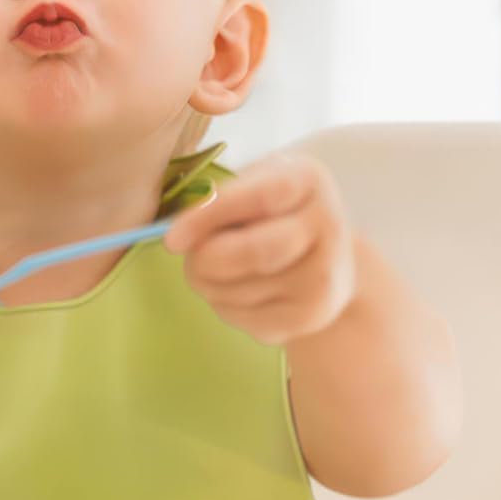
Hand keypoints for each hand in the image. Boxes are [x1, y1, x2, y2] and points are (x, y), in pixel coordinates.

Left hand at [162, 152, 356, 346]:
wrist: (327, 260)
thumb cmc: (272, 213)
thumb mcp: (250, 187)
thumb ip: (217, 204)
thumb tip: (178, 238)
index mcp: (307, 180)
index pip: (258, 198)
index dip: (209, 218)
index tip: (172, 240)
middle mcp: (328, 226)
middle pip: (255, 253)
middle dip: (207, 260)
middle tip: (192, 261)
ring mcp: (323, 277)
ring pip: (240, 291)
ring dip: (210, 285)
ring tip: (219, 272)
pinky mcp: (310, 317)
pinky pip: (245, 318)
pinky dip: (225, 307)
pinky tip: (238, 292)